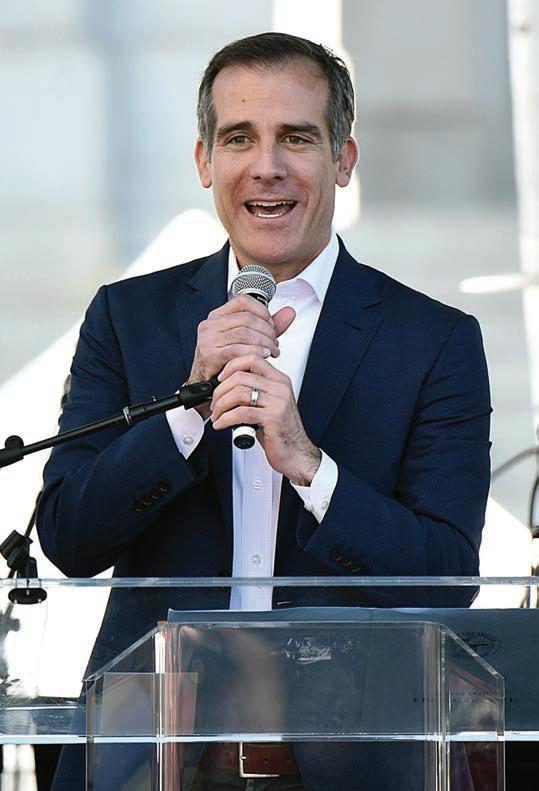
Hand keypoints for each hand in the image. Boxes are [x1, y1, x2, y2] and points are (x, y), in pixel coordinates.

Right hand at [188, 296, 294, 417]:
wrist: (209, 386)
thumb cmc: (228, 362)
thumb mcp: (250, 340)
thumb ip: (269, 326)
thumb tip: (290, 312)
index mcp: (218, 316)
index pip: (244, 301)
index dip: (262, 311)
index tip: (271, 325)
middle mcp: (210, 325)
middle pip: (247, 318)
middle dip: (267, 331)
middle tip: (275, 343)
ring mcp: (207, 339)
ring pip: (244, 333)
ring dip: (264, 342)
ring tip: (272, 351)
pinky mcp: (209, 354)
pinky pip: (237, 349)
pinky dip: (254, 352)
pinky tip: (263, 356)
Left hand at [210, 354, 321, 484]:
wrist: (297, 454)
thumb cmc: (280, 432)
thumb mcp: (268, 406)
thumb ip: (254, 392)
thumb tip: (226, 387)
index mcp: (279, 381)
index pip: (252, 359)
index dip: (231, 366)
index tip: (221, 379)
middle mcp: (280, 388)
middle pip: (240, 375)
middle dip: (220, 390)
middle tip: (214, 403)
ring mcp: (278, 402)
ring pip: (238, 393)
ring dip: (221, 405)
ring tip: (217, 415)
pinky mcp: (273, 418)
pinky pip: (241, 413)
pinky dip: (225, 419)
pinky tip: (221, 424)